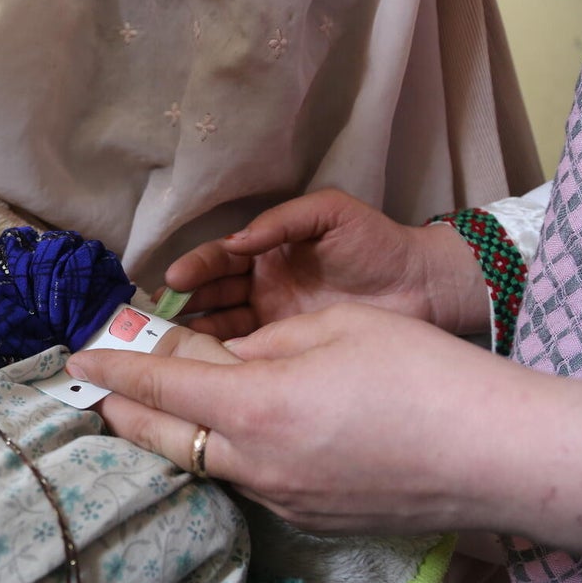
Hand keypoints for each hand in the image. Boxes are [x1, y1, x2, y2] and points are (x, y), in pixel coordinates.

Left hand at [70, 304, 581, 553]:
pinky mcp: (308, 517)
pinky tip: (245, 434)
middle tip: (101, 393)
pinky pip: (247, 480)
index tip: (76, 361)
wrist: (493, 453)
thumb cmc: (418, 373)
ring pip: (203, 463)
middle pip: (161, 438)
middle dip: (122, 413)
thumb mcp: (329, 330)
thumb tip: (224, 360)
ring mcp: (280, 499)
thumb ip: (261, 345)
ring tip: (167, 408)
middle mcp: (252, 463)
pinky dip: (227, 454)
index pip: (155, 387)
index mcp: (251, 406)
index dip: (110, 370)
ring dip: (175, 435)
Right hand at [162, 188, 486, 338]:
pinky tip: (204, 367)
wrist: (423, 287)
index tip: (176, 279)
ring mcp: (271, 320)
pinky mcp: (288, 350)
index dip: (196, 267)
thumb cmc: (377, 244)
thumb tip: (239, 238)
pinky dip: (223, 359)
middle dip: (184, 304)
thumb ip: (285, 220)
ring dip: (195, 334)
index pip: (220, 258)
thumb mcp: (330, 214)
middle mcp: (261, 286)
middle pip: (211, 295)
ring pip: (221, 326)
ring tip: (171, 346)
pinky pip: (248, 354)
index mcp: (266, 251)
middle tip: (158, 319)